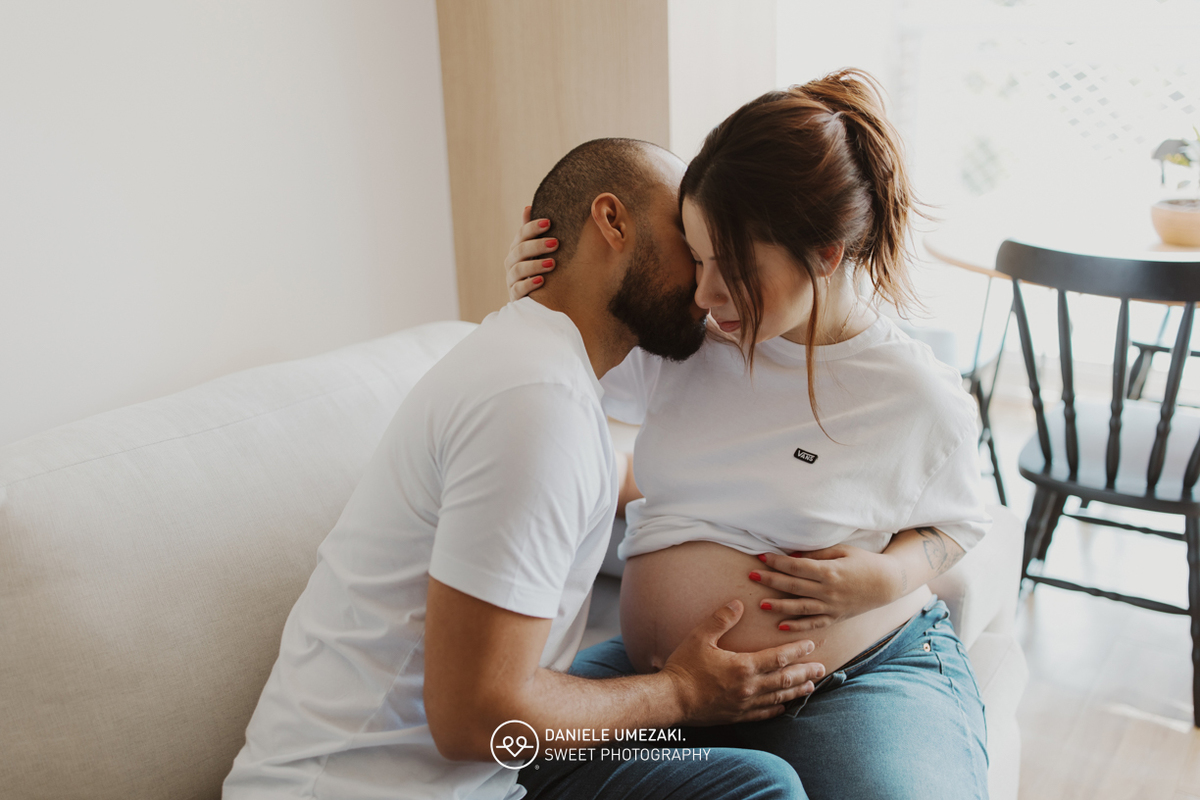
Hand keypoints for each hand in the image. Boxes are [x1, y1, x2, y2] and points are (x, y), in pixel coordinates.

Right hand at [504, 206, 558, 300]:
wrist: (538, 299)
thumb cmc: (540, 269)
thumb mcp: (539, 250)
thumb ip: (533, 232)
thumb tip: (527, 206)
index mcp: (518, 248)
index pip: (522, 234)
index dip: (533, 227)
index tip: (549, 222)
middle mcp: (512, 262)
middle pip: (519, 250)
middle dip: (537, 245)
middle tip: (556, 243)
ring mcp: (512, 280)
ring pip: (518, 269)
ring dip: (535, 265)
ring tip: (552, 263)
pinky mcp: (516, 297)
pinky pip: (518, 290)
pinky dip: (529, 284)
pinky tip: (542, 281)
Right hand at [660, 599, 824, 724]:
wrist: (671, 699)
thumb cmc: (684, 666)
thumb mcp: (700, 637)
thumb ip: (721, 619)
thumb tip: (738, 603)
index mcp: (743, 666)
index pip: (778, 657)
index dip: (796, 651)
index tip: (810, 645)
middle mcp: (749, 687)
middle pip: (785, 679)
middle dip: (805, 672)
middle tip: (822, 668)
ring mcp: (744, 704)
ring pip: (778, 696)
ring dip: (796, 690)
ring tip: (811, 686)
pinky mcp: (737, 715)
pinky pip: (763, 713)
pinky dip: (777, 708)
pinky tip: (783, 705)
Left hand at [751, 545, 904, 631]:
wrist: (888, 583)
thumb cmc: (864, 562)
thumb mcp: (842, 550)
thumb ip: (817, 554)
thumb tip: (793, 556)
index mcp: (830, 571)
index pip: (797, 567)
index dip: (778, 562)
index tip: (761, 556)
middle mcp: (829, 591)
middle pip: (794, 586)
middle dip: (771, 581)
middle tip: (751, 575)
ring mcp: (832, 606)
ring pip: (800, 608)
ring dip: (779, 606)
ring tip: (761, 604)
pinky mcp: (836, 617)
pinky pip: (814, 623)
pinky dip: (797, 626)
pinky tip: (781, 626)